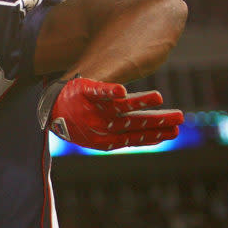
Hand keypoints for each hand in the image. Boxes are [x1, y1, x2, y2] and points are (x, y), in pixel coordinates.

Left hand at [42, 76, 182, 150]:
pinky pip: (97, 91)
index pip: (135, 137)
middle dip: (156, 122)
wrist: (48, 109)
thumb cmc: (77, 121)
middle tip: (179, 118)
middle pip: (132, 123)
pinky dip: (109, 91)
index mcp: (106, 137)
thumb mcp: (101, 131)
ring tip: (158, 97)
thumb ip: (124, 131)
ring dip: (138, 102)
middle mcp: (102, 125)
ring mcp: (92, 109)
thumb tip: (151, 133)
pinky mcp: (83, 91)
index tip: (174, 132)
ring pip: (119, 107)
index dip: (154, 135)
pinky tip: (121, 90)